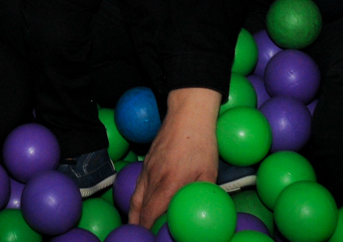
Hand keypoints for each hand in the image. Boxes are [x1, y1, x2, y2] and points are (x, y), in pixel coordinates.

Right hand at [130, 88, 220, 225]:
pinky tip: (142, 203)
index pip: (151, 213)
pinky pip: (139, 184)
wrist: (188, 113)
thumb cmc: (202, 143)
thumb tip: (204, 212)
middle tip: (140, 236)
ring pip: (135, 196)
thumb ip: (202, 195)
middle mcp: (153, 177)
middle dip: (138, 225)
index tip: (149, 236)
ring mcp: (148, 168)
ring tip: (136, 225)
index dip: (147, 228)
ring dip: (134, 214)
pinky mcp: (147, 160)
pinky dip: (138, 198)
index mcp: (169, 183)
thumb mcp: (209, 173)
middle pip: (139, 208)